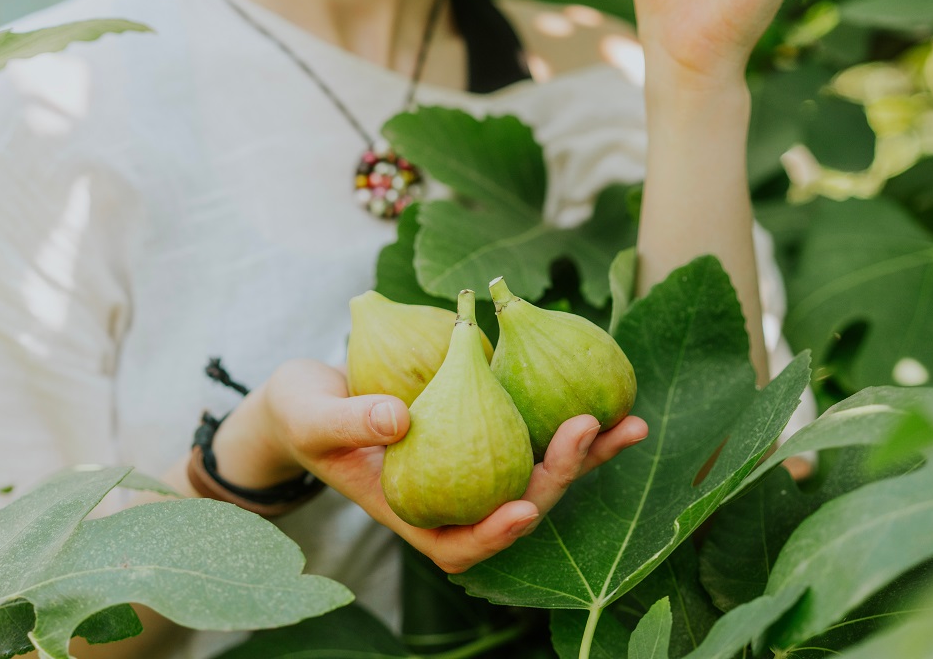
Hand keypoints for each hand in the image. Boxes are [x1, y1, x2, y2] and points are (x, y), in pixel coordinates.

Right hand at [216, 359, 647, 573]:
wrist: (309, 393)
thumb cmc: (301, 416)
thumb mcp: (312, 419)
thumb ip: (350, 421)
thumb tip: (401, 418)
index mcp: (411, 510)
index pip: (459, 544)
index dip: (495, 535)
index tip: (523, 509)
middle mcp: (451, 493)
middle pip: (516, 502)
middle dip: (562, 475)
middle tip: (594, 430)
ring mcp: (470, 461)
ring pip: (536, 468)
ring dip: (585, 452)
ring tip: (630, 423)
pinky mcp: (481, 425)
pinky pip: (528, 424)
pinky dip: (562, 411)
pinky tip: (599, 387)